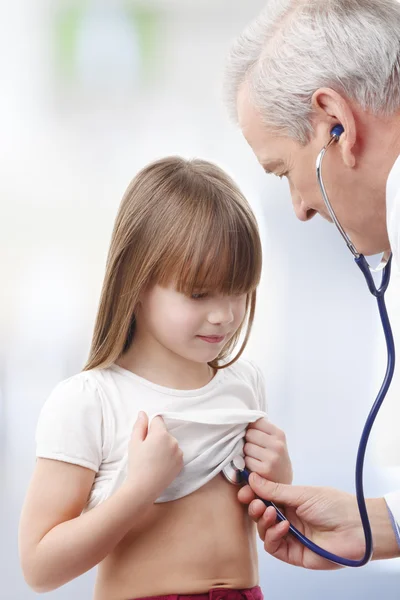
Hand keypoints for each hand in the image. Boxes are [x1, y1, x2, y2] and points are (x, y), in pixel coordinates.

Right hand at [126, 412, 183, 501]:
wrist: (144, 488)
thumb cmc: (137, 464)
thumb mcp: (134, 443)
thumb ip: (140, 426)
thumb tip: (143, 413)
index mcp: (161, 434)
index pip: (158, 420)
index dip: (150, 427)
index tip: (145, 438)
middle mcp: (173, 440)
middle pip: (164, 432)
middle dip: (157, 437)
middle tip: (147, 451)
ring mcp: (179, 452)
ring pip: (170, 442)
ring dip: (164, 446)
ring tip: (153, 460)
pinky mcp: (181, 462)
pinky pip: (175, 453)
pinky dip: (169, 456)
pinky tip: (160, 465)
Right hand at [238, 474, 398, 568]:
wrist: (356, 529)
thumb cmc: (334, 506)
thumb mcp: (302, 493)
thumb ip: (275, 490)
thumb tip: (253, 478)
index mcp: (291, 502)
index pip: (265, 498)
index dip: (253, 494)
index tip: (244, 489)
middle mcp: (289, 519)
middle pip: (261, 515)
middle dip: (255, 507)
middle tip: (254, 501)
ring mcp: (290, 537)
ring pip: (264, 532)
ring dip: (263, 521)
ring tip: (270, 512)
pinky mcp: (294, 554)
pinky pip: (274, 547)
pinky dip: (274, 536)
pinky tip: (283, 526)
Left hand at [244, 419, 292, 483]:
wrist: (283, 479)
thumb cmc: (274, 455)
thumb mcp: (274, 440)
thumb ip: (262, 429)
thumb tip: (243, 417)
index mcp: (279, 434)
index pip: (256, 421)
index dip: (251, 428)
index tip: (254, 434)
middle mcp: (277, 445)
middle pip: (249, 433)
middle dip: (248, 440)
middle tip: (255, 448)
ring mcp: (272, 458)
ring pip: (246, 447)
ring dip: (247, 453)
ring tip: (255, 457)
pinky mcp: (264, 470)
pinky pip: (246, 460)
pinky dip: (247, 464)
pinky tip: (255, 466)